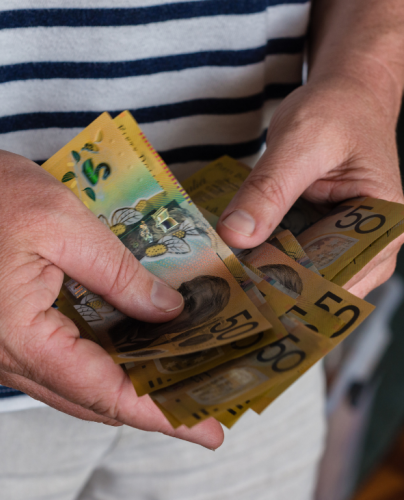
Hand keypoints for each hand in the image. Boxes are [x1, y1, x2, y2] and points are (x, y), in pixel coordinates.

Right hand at [0, 126, 223, 448]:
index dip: (162, 413)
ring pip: (76, 388)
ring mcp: (0, 350)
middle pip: (92, 402)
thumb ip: (119, 271)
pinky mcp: (1, 334)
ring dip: (128, 386)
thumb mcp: (62, 221)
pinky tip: (135, 346)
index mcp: (20, 336)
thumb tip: (168, 311)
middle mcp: (6, 357)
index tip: (209, 428)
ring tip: (181, 375)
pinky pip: (59, 366)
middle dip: (153, 405)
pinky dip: (101, 365)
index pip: (104, 393)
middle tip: (209, 400)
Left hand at [217, 77, 403, 297]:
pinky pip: (292, 258)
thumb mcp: (298, 143)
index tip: (246, 297)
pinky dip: (263, 259)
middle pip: (321, 284)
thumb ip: (269, 189)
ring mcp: (346, 243)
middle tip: (222, 295)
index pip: (339, 272)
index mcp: (386, 222)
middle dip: (273, 289)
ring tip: (220, 285)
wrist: (343, 95)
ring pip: (304, 277)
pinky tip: (229, 263)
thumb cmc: (336, 111)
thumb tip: (236, 234)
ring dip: (264, 278)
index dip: (293, 289)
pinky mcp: (320, 238)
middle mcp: (373, 242)